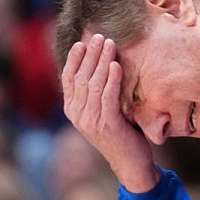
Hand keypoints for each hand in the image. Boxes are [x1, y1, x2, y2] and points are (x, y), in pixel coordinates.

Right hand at [61, 33, 159, 192]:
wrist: (130, 163)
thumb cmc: (120, 133)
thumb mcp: (102, 111)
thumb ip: (95, 93)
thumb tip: (98, 63)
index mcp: (73, 110)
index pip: (68, 78)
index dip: (74, 58)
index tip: (82, 42)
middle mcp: (77, 115)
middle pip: (80, 77)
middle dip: (90, 54)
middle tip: (99, 36)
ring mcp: (91, 121)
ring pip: (93, 83)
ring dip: (102, 61)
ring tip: (110, 44)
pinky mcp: (107, 125)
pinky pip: (107, 96)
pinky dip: (112, 78)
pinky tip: (116, 64)